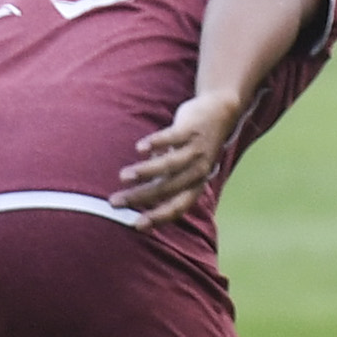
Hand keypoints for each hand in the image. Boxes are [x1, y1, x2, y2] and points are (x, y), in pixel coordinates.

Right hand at [114, 93, 242, 224]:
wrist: (221, 111)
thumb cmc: (194, 145)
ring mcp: (196, 149)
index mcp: (197, 184)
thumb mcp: (184, 167)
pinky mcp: (191, 129)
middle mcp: (199, 170)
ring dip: (145, 172)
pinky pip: (172, 137)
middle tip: (115, 202)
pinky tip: (139, 148)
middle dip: (140, 197)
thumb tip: (135, 194)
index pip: (178, 207)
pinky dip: (156, 143)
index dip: (158, 217)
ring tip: (123, 177)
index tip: (135, 225)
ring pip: (170, 165)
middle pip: (168, 188)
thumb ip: (164, 179)